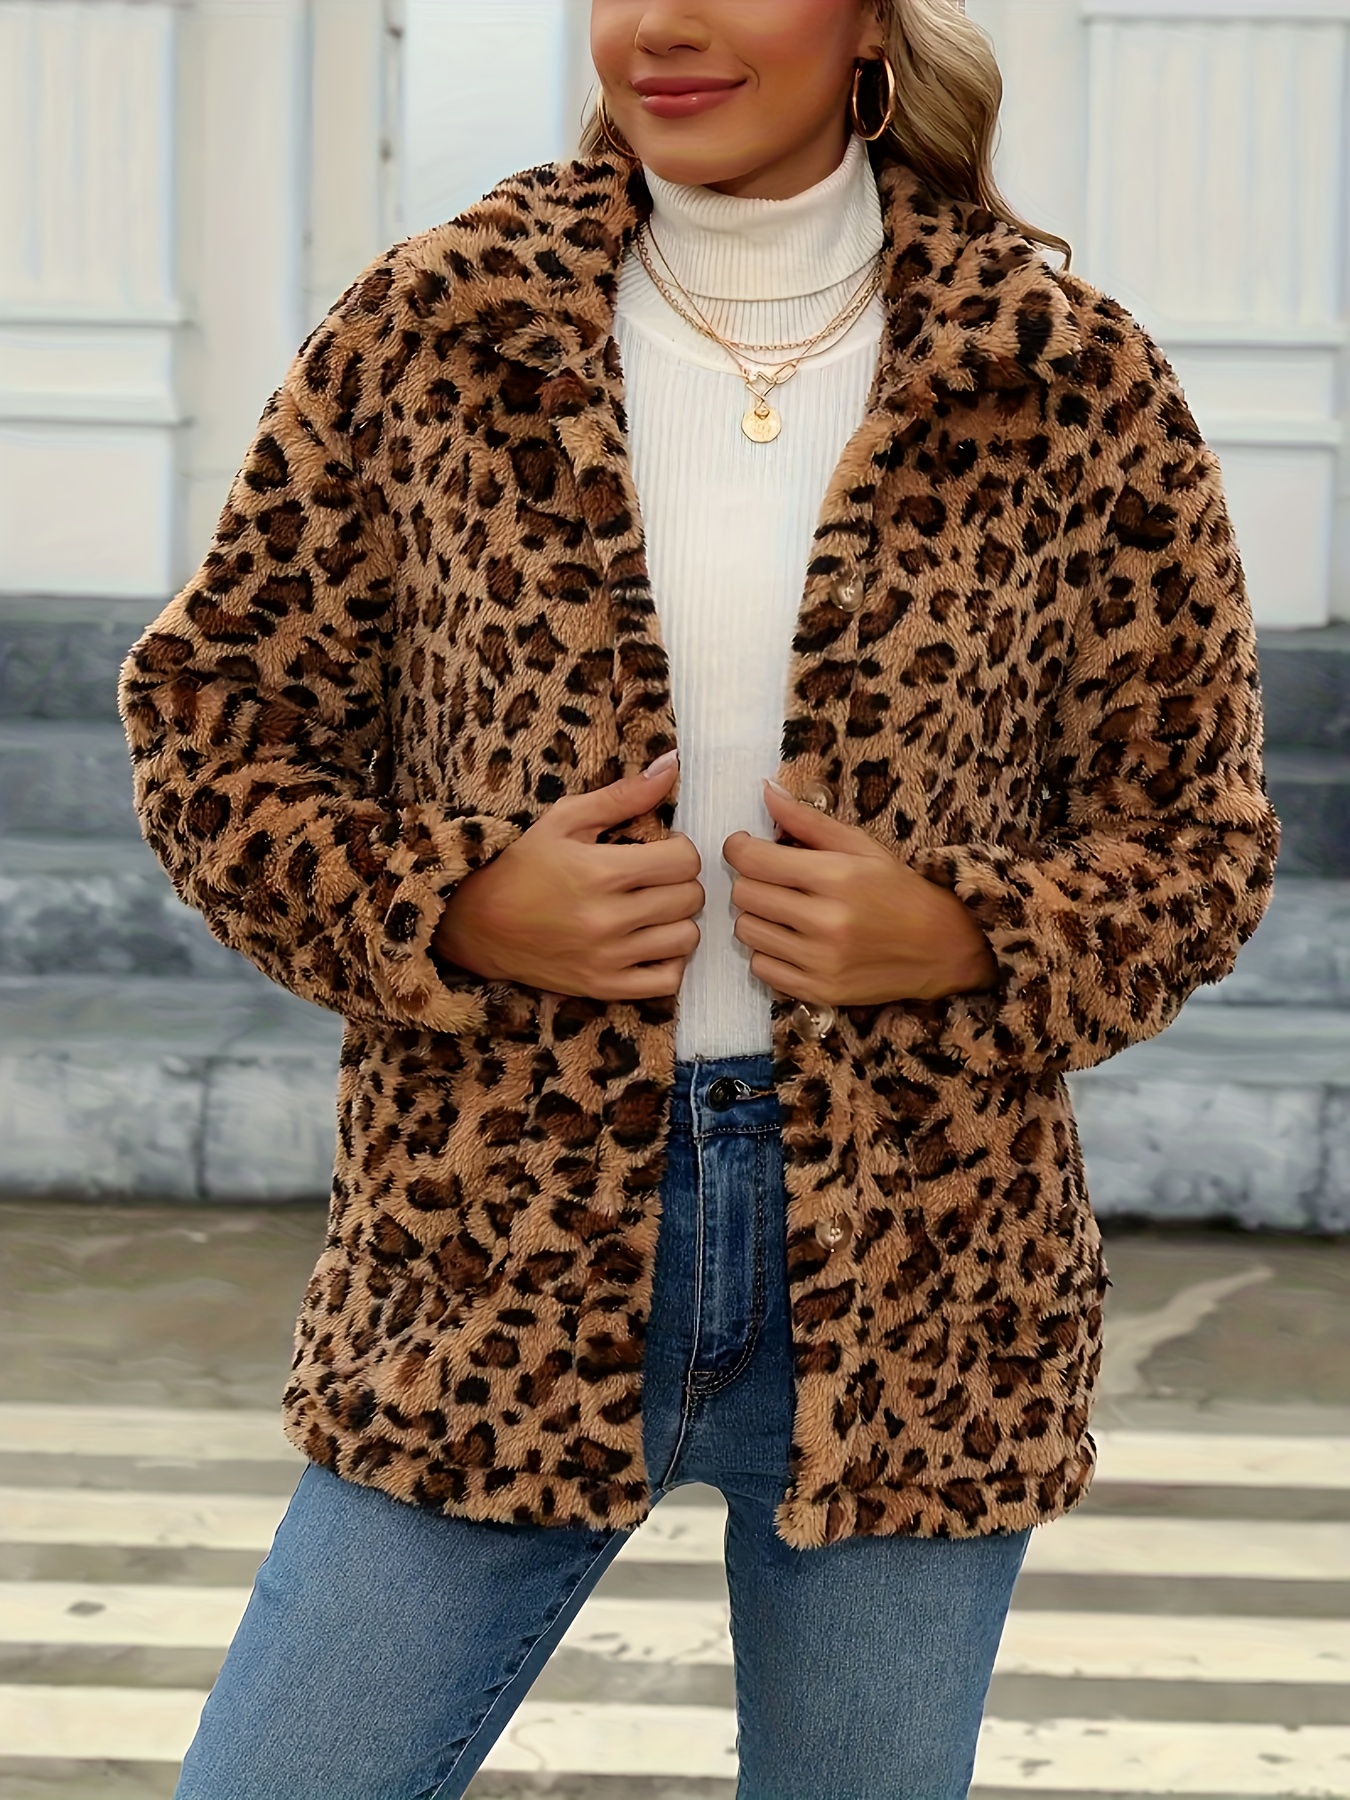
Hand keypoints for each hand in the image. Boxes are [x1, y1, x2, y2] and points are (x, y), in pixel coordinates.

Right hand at [432, 753, 703, 999]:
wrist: (477, 924)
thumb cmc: (523, 865)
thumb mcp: (564, 820)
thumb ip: (622, 795)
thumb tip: (671, 764)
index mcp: (600, 872)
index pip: (685, 861)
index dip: (680, 849)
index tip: (661, 850)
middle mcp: (606, 919)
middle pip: (690, 898)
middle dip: (680, 882)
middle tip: (656, 879)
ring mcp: (606, 958)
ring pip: (686, 940)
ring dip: (678, 921)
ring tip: (655, 910)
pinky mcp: (602, 987)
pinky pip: (668, 982)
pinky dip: (669, 963)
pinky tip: (651, 944)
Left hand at [722, 779, 997, 1006]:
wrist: (941, 948)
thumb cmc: (899, 890)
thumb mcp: (860, 846)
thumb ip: (808, 821)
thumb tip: (765, 792)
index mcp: (836, 876)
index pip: (752, 860)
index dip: (739, 848)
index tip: (746, 846)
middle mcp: (825, 921)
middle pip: (743, 895)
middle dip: (751, 880)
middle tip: (772, 878)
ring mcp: (821, 961)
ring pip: (746, 931)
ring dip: (757, 916)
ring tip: (784, 910)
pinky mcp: (819, 991)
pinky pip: (761, 967)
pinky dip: (768, 952)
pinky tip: (792, 940)